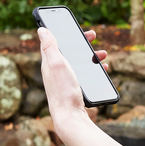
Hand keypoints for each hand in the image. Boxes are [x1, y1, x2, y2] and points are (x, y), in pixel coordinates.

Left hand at [37, 27, 107, 144]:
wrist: (70, 117)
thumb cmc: (63, 91)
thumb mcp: (57, 64)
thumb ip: (50, 47)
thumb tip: (42, 30)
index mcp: (50, 64)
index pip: (54, 42)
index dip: (63, 32)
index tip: (76, 27)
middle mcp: (55, 72)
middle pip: (68, 52)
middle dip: (81, 43)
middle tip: (93, 36)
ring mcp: (64, 81)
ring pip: (78, 63)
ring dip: (90, 56)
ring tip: (102, 54)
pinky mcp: (73, 90)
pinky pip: (84, 74)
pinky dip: (93, 69)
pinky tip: (102, 70)